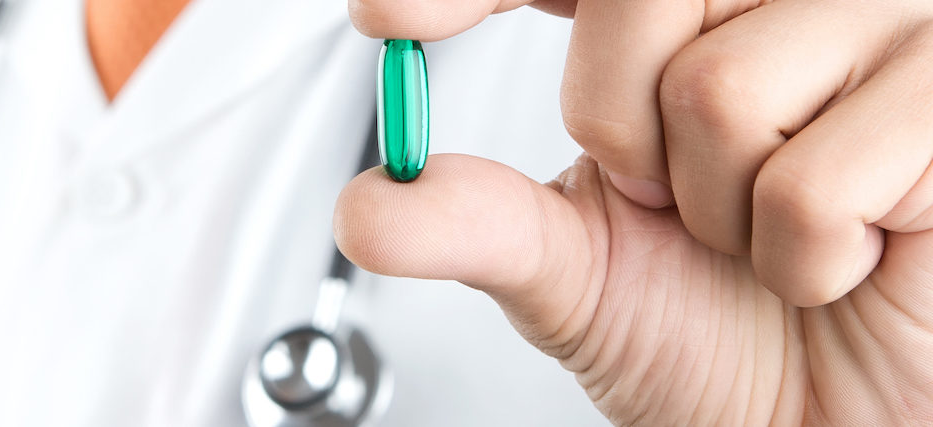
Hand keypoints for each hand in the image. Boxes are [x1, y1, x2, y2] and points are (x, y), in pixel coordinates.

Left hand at [339, 0, 932, 423]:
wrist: (829, 422)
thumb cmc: (723, 336)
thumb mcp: (571, 274)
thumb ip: (471, 224)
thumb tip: (366, 209)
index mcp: (673, 26)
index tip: (384, 18)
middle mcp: (771, 4)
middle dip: (618, 130)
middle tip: (675, 196)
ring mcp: (874, 32)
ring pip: (719, 93)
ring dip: (722, 214)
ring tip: (771, 235)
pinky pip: (813, 179)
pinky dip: (804, 257)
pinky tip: (849, 256)